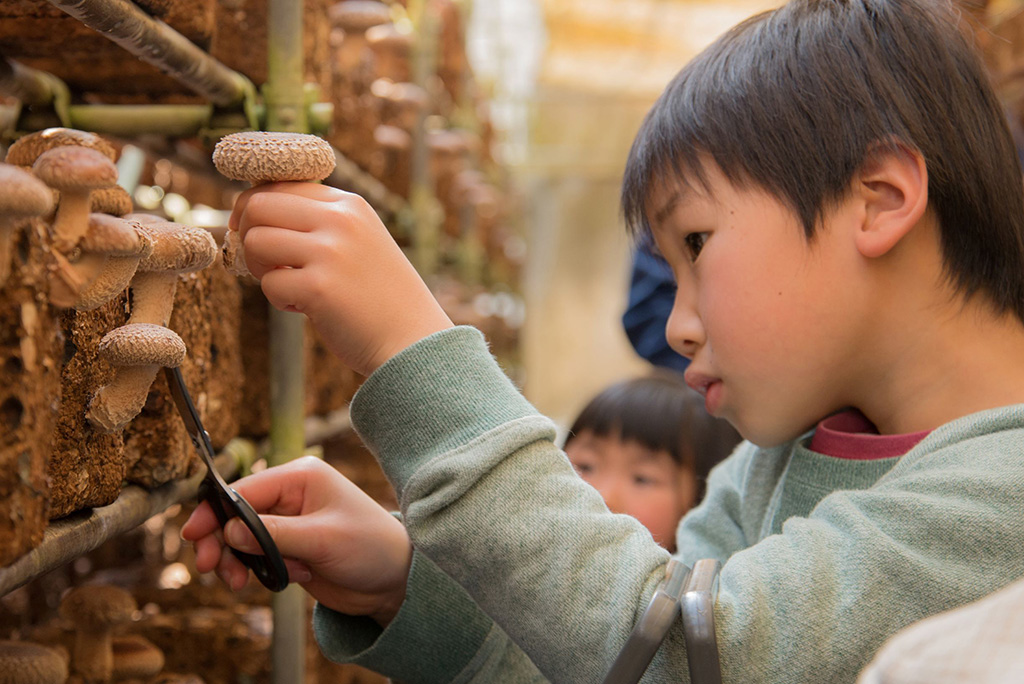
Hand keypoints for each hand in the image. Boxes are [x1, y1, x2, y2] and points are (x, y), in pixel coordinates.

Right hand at [181, 457, 412, 625]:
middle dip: (221, 541)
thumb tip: (229, 532)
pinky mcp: (290, 547)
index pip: (245, 489)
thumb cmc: (370, 548)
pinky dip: (258, 570)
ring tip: (243, 583)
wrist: (394, 580)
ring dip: (238, 560)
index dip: (216, 512)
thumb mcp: (323, 539)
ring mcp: (289, 521)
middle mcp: (292, 494)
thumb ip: (274, 535)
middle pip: (237, 514)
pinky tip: (287, 579)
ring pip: (242, 538)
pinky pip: (257, 556)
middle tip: (212, 569)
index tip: (195, 536)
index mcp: (301, 476)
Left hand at [229, 182, 453, 375]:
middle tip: (264, 263)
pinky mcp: (319, 288)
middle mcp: (340, 220)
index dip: (254, 208)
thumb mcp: (360, 241)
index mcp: (349, 204)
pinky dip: (280, 301)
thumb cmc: (381, 295)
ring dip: (261, 269)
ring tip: (288, 286)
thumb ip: (320, 221)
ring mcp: (330, 253)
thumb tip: (252, 211)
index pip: (280, 185)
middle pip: (258, 205)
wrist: (415, 340)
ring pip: (256, 242)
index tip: (252, 232)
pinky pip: (269, 285)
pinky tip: (307, 308)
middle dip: (247, 234)